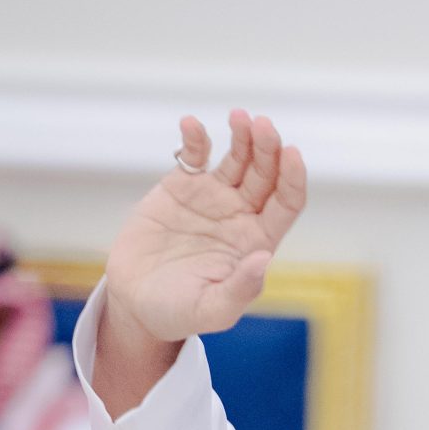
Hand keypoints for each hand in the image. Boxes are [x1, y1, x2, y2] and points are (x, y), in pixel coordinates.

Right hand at [97, 111, 307, 412]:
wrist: (135, 302)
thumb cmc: (179, 312)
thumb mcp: (212, 310)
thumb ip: (240, 289)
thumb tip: (264, 257)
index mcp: (257, 241)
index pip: (286, 203)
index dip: (293, 178)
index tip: (292, 154)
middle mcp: (240, 215)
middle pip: (265, 173)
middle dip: (268, 148)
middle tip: (263, 126)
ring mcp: (212, 198)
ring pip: (237, 158)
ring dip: (242, 136)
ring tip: (239, 117)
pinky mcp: (181, 187)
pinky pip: (193, 156)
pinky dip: (194, 138)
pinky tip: (191, 124)